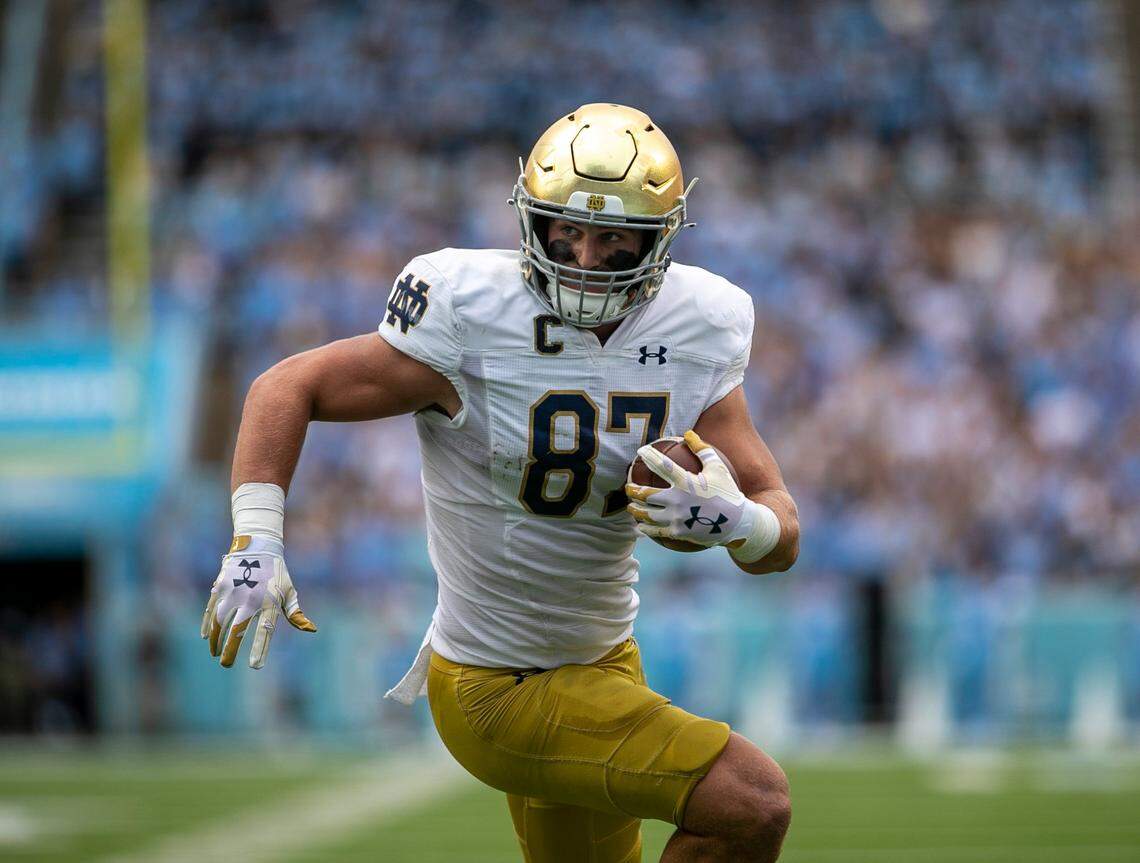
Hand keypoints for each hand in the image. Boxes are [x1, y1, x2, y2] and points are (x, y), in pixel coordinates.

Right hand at [200, 534, 316, 668]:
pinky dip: (208, 624)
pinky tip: (207, 636)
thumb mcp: (289, 591)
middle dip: (230, 650)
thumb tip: (311, 630)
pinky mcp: (220, 586)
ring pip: (220, 622)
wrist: (258, 545)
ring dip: (216, 640)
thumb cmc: (277, 573)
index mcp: (270, 602)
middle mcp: (250, 599)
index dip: (260, 649)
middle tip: (226, 665)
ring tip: (215, 653)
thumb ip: (296, 613)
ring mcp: (233, 592)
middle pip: (237, 630)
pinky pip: (211, 610)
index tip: (255, 666)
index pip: (265, 631)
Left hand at [625, 430, 778, 559]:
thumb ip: (702, 449)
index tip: (640, 451)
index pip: (662, 465)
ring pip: (646, 514)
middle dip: (632, 489)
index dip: (649, 456)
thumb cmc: (728, 491)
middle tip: (627, 486)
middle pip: (646, 494)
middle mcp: (678, 500)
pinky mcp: (678, 532)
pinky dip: (645, 528)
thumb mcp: (718, 467)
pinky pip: (656, 530)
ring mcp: (677, 518)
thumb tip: (688, 433)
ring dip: (634, 509)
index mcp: (686, 482)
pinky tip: (640, 527)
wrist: (738, 523)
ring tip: (630, 506)